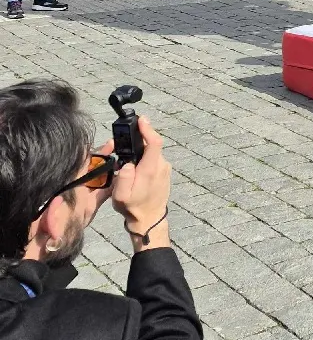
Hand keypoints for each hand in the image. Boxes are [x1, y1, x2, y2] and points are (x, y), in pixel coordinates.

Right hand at [110, 116, 171, 250]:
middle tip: (125, 143)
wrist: (149, 220)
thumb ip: (124, 177)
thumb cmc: (133, 208)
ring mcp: (165, 169)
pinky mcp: (165, 172)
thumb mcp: (121, 195)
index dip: (148, 129)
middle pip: (152, 145)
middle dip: (139, 141)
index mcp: (150, 169)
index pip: (154, 142)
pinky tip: (136, 168)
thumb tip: (128, 162)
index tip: (141, 120)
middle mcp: (161, 166)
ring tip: (128, 160)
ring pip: (153, 153)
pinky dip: (146, 159)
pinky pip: (155, 160)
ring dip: (142, 152)